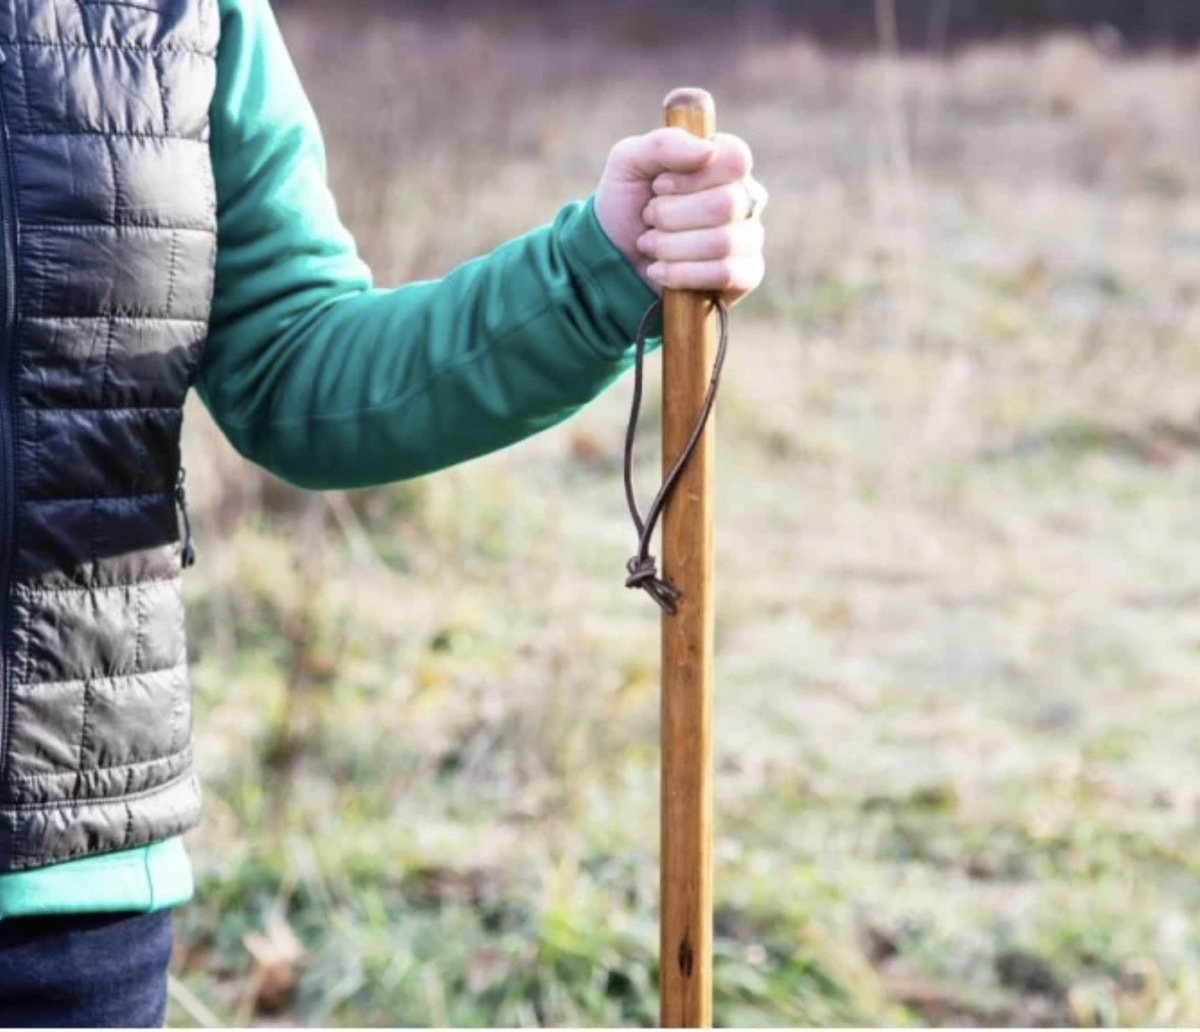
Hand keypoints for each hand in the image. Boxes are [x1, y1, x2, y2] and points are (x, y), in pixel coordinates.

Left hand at [594, 127, 766, 306]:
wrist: (615, 257)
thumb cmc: (627, 203)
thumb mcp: (629, 162)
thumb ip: (664, 144)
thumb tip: (709, 150)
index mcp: (725, 164)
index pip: (735, 159)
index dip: (691, 177)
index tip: (659, 185)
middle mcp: (745, 198)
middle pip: (726, 204)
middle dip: (672, 215)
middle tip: (648, 218)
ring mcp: (750, 237)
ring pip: (723, 242)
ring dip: (671, 246)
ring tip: (649, 245)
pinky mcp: (747, 274)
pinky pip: (726, 273)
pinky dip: (682, 273)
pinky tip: (659, 271)